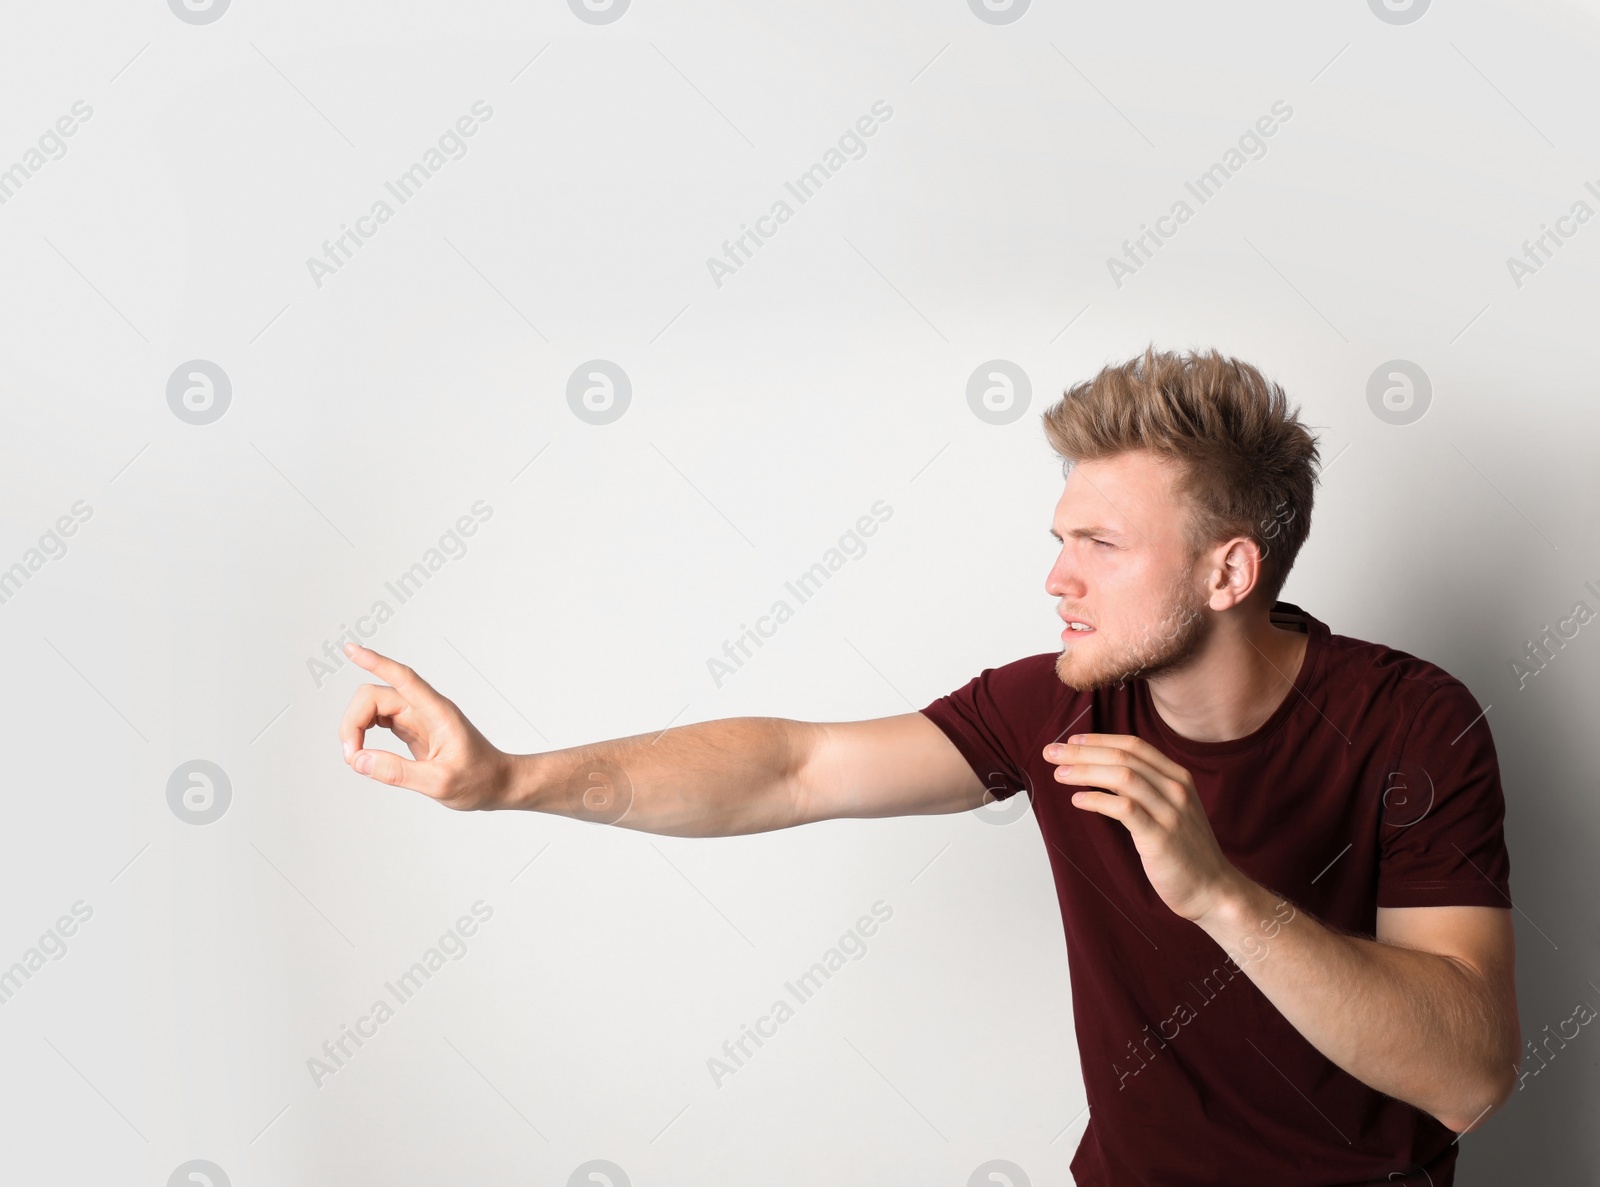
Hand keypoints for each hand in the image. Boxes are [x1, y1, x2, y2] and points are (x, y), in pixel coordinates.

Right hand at [338, 642, 513, 810]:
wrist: (498, 784)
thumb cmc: (480, 780)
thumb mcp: (440, 783)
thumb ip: (398, 772)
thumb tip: (360, 760)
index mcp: (438, 712)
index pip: (403, 678)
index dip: (375, 662)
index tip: (351, 649)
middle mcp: (426, 709)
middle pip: (375, 696)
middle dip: (354, 721)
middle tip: (353, 758)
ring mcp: (419, 718)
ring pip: (374, 707)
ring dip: (357, 727)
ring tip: (357, 758)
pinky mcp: (413, 729)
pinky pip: (380, 720)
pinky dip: (365, 733)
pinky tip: (365, 753)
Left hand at [1043, 733, 1241, 922]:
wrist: (1212, 889)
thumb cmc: (1183, 850)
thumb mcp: (1169, 809)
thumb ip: (1143, 788)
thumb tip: (1101, 771)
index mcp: (1177, 777)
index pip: (1133, 745)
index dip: (1099, 740)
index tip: (1071, 741)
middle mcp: (1175, 789)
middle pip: (1123, 757)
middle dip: (1082, 752)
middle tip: (1052, 753)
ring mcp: (1170, 812)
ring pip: (1122, 776)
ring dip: (1084, 772)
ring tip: (1059, 774)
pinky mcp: (1160, 837)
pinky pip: (1124, 809)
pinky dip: (1097, 800)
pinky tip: (1078, 800)